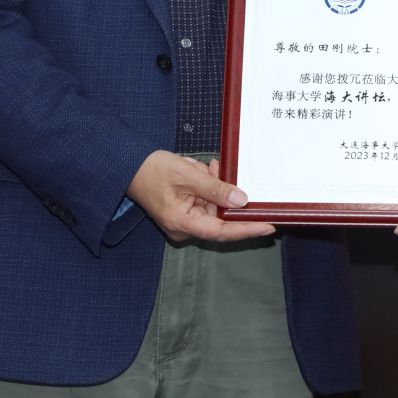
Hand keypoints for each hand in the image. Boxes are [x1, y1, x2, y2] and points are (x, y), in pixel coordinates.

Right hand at [127, 150, 274, 243]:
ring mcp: (183, 221)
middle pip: (219, 217)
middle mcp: (184, 228)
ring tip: (203, 167)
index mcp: (183, 223)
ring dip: (214, 186)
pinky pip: (204, 202)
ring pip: (213, 207)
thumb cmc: (152, 170)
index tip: (269, 227)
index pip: (223, 231)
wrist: (127, 166)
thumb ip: (215, 188)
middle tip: (219, 170)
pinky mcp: (183, 212)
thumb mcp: (187, 175)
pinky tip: (201, 170)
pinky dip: (207, 186)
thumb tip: (241, 200)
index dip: (248, 230)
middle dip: (225, 193)